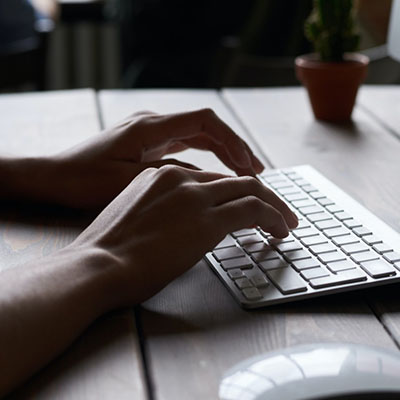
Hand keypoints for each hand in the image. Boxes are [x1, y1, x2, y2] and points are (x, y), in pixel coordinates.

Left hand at [49, 109, 263, 207]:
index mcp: (150, 127)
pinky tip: (215, 176)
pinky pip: (185, 148)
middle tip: (256, 171)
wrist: (54, 177)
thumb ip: (173, 178)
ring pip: (197, 138)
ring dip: (222, 153)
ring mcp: (150, 134)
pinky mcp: (147, 146)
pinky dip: (205, 160)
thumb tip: (213, 183)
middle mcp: (153, 124)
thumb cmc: (85, 180)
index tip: (249, 165)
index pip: (206, 122)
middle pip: (206, 129)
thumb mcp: (131, 182)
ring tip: (245, 173)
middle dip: (234, 148)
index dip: (233, 141)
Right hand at [73, 165, 297, 305]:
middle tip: (278, 212)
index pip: (209, 180)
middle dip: (262, 195)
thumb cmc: (108, 251)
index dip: (232, 193)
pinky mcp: (208, 218)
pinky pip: (253, 210)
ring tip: (285, 222)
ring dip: (273, 206)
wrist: (97, 265)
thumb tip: (182, 225)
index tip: (244, 206)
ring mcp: (194, 195)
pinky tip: (280, 230)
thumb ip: (161, 211)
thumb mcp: (134, 218)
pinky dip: (273, 217)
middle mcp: (179, 177)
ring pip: (250, 190)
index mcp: (159, 175)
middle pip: (234, 180)